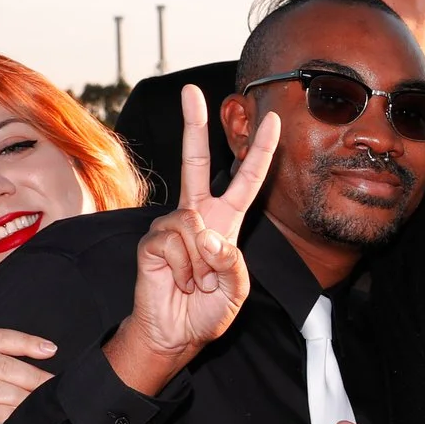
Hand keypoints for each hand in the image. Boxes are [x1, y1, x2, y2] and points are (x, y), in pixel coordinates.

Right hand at [108, 84, 279, 391]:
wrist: (175, 333)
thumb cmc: (206, 310)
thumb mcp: (237, 289)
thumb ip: (233, 263)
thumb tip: (209, 236)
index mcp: (225, 221)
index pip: (247, 180)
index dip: (260, 152)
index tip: (272, 119)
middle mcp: (197, 215)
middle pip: (197, 162)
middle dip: (194, 125)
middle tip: (192, 90)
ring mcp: (172, 224)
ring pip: (195, 227)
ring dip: (202, 264)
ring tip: (195, 281)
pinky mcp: (151, 238)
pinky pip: (176, 243)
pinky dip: (184, 269)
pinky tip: (177, 280)